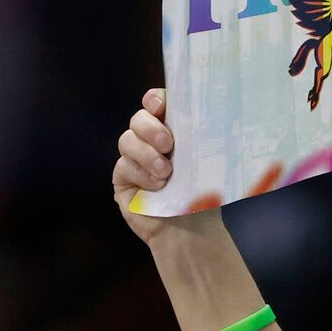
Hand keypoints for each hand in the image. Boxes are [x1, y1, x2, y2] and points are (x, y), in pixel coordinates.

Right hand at [112, 90, 223, 242]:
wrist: (193, 230)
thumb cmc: (203, 194)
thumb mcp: (206, 162)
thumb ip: (200, 138)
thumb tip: (208, 115)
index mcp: (171, 131)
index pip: (156, 105)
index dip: (155, 100)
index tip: (161, 105)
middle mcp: (149, 142)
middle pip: (138, 119)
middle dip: (151, 128)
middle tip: (169, 144)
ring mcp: (133, 159)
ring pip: (127, 139)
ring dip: (147, 154)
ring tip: (166, 172)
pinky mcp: (123, 179)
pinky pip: (123, 166)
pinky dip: (142, 174)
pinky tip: (158, 187)